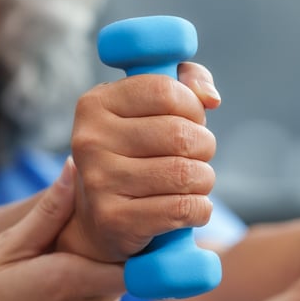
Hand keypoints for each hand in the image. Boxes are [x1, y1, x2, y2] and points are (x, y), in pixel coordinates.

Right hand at [0, 159, 124, 300]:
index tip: (110, 225)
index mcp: (68, 282)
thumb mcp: (0, 250)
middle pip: (121, 275)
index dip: (128, 237)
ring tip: (50, 272)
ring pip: (108, 297)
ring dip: (91, 281)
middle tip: (67, 242)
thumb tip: (74, 169)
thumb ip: (47, 213)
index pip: (132, 256)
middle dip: (103, 256)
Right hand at [60, 62, 221, 261]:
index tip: (190, 120)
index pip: (164, 91)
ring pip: (186, 173)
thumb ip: (185, 81)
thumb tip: (209, 97)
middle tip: (196, 156)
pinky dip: (200, 209)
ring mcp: (99, 181)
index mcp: (95, 104)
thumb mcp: (150, 107)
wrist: (101, 218)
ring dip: (203, 179)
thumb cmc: (137, 152)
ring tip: (192, 182)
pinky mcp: (114, 219)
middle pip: (180, 134)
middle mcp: (90, 140)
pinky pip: (183, 208)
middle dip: (204, 145)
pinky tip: (190, 208)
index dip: (191, 106)